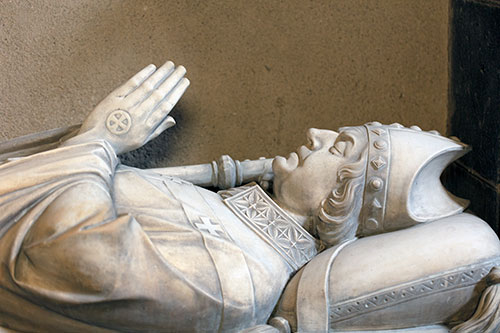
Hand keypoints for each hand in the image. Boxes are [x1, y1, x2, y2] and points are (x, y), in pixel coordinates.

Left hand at [71, 61, 189, 154]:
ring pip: (147, 86)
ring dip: (160, 74)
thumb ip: (157, 128)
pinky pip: (131, 84)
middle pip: (159, 93)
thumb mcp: (141, 140)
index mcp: (147, 125)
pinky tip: (151, 68)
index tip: (185, 82)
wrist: (96, 142)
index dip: (177, 92)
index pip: (166, 105)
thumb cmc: (119, 143)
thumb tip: (173, 120)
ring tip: (170, 65)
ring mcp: (126, 105)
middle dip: (172, 80)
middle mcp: (139, 114)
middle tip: (182, 69)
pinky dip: (142, 75)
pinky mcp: (114, 98)